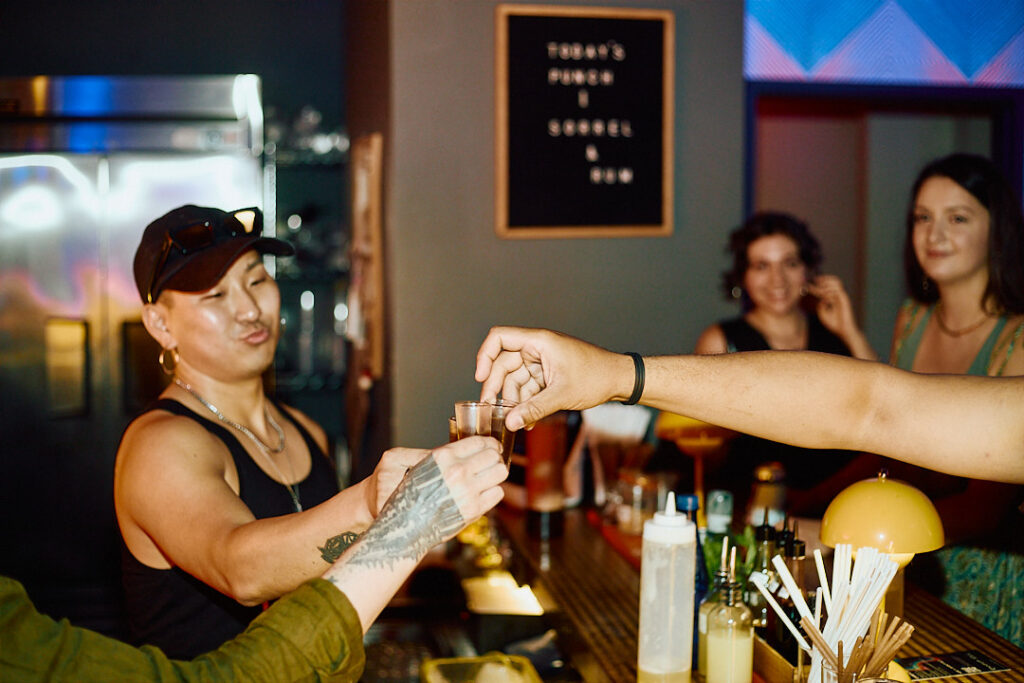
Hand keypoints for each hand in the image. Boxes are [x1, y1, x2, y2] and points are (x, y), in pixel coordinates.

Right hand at [355, 436, 505, 559]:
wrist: (402, 526)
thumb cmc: (407, 495)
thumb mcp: (418, 465)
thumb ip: (442, 455)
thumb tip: (467, 450)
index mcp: (443, 457)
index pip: (479, 442)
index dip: (489, 443)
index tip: (492, 446)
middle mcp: (457, 472)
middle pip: (493, 456)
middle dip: (494, 457)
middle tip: (492, 460)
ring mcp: (467, 491)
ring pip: (500, 472)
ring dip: (496, 472)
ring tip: (490, 475)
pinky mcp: (473, 510)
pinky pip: (497, 493)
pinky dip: (493, 491)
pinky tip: (484, 492)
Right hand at [474, 326, 625, 429]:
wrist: (619, 380)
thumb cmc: (596, 377)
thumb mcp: (562, 395)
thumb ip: (533, 409)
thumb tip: (509, 422)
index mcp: (539, 341)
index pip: (500, 338)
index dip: (484, 356)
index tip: (480, 378)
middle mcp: (537, 348)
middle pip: (503, 363)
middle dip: (496, 387)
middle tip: (491, 409)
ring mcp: (542, 361)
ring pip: (515, 379)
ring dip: (513, 400)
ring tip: (515, 421)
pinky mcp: (547, 374)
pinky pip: (528, 386)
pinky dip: (525, 402)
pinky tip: (526, 420)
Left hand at [807, 274, 856, 336]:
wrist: (843, 331)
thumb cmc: (834, 324)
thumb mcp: (822, 313)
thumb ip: (820, 305)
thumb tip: (819, 298)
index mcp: (834, 298)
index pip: (829, 284)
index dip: (821, 280)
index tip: (812, 280)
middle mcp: (839, 296)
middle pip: (835, 280)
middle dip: (825, 279)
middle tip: (815, 281)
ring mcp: (843, 298)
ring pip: (836, 284)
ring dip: (826, 286)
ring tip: (820, 292)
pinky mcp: (845, 301)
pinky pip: (838, 292)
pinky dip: (830, 293)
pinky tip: (825, 299)